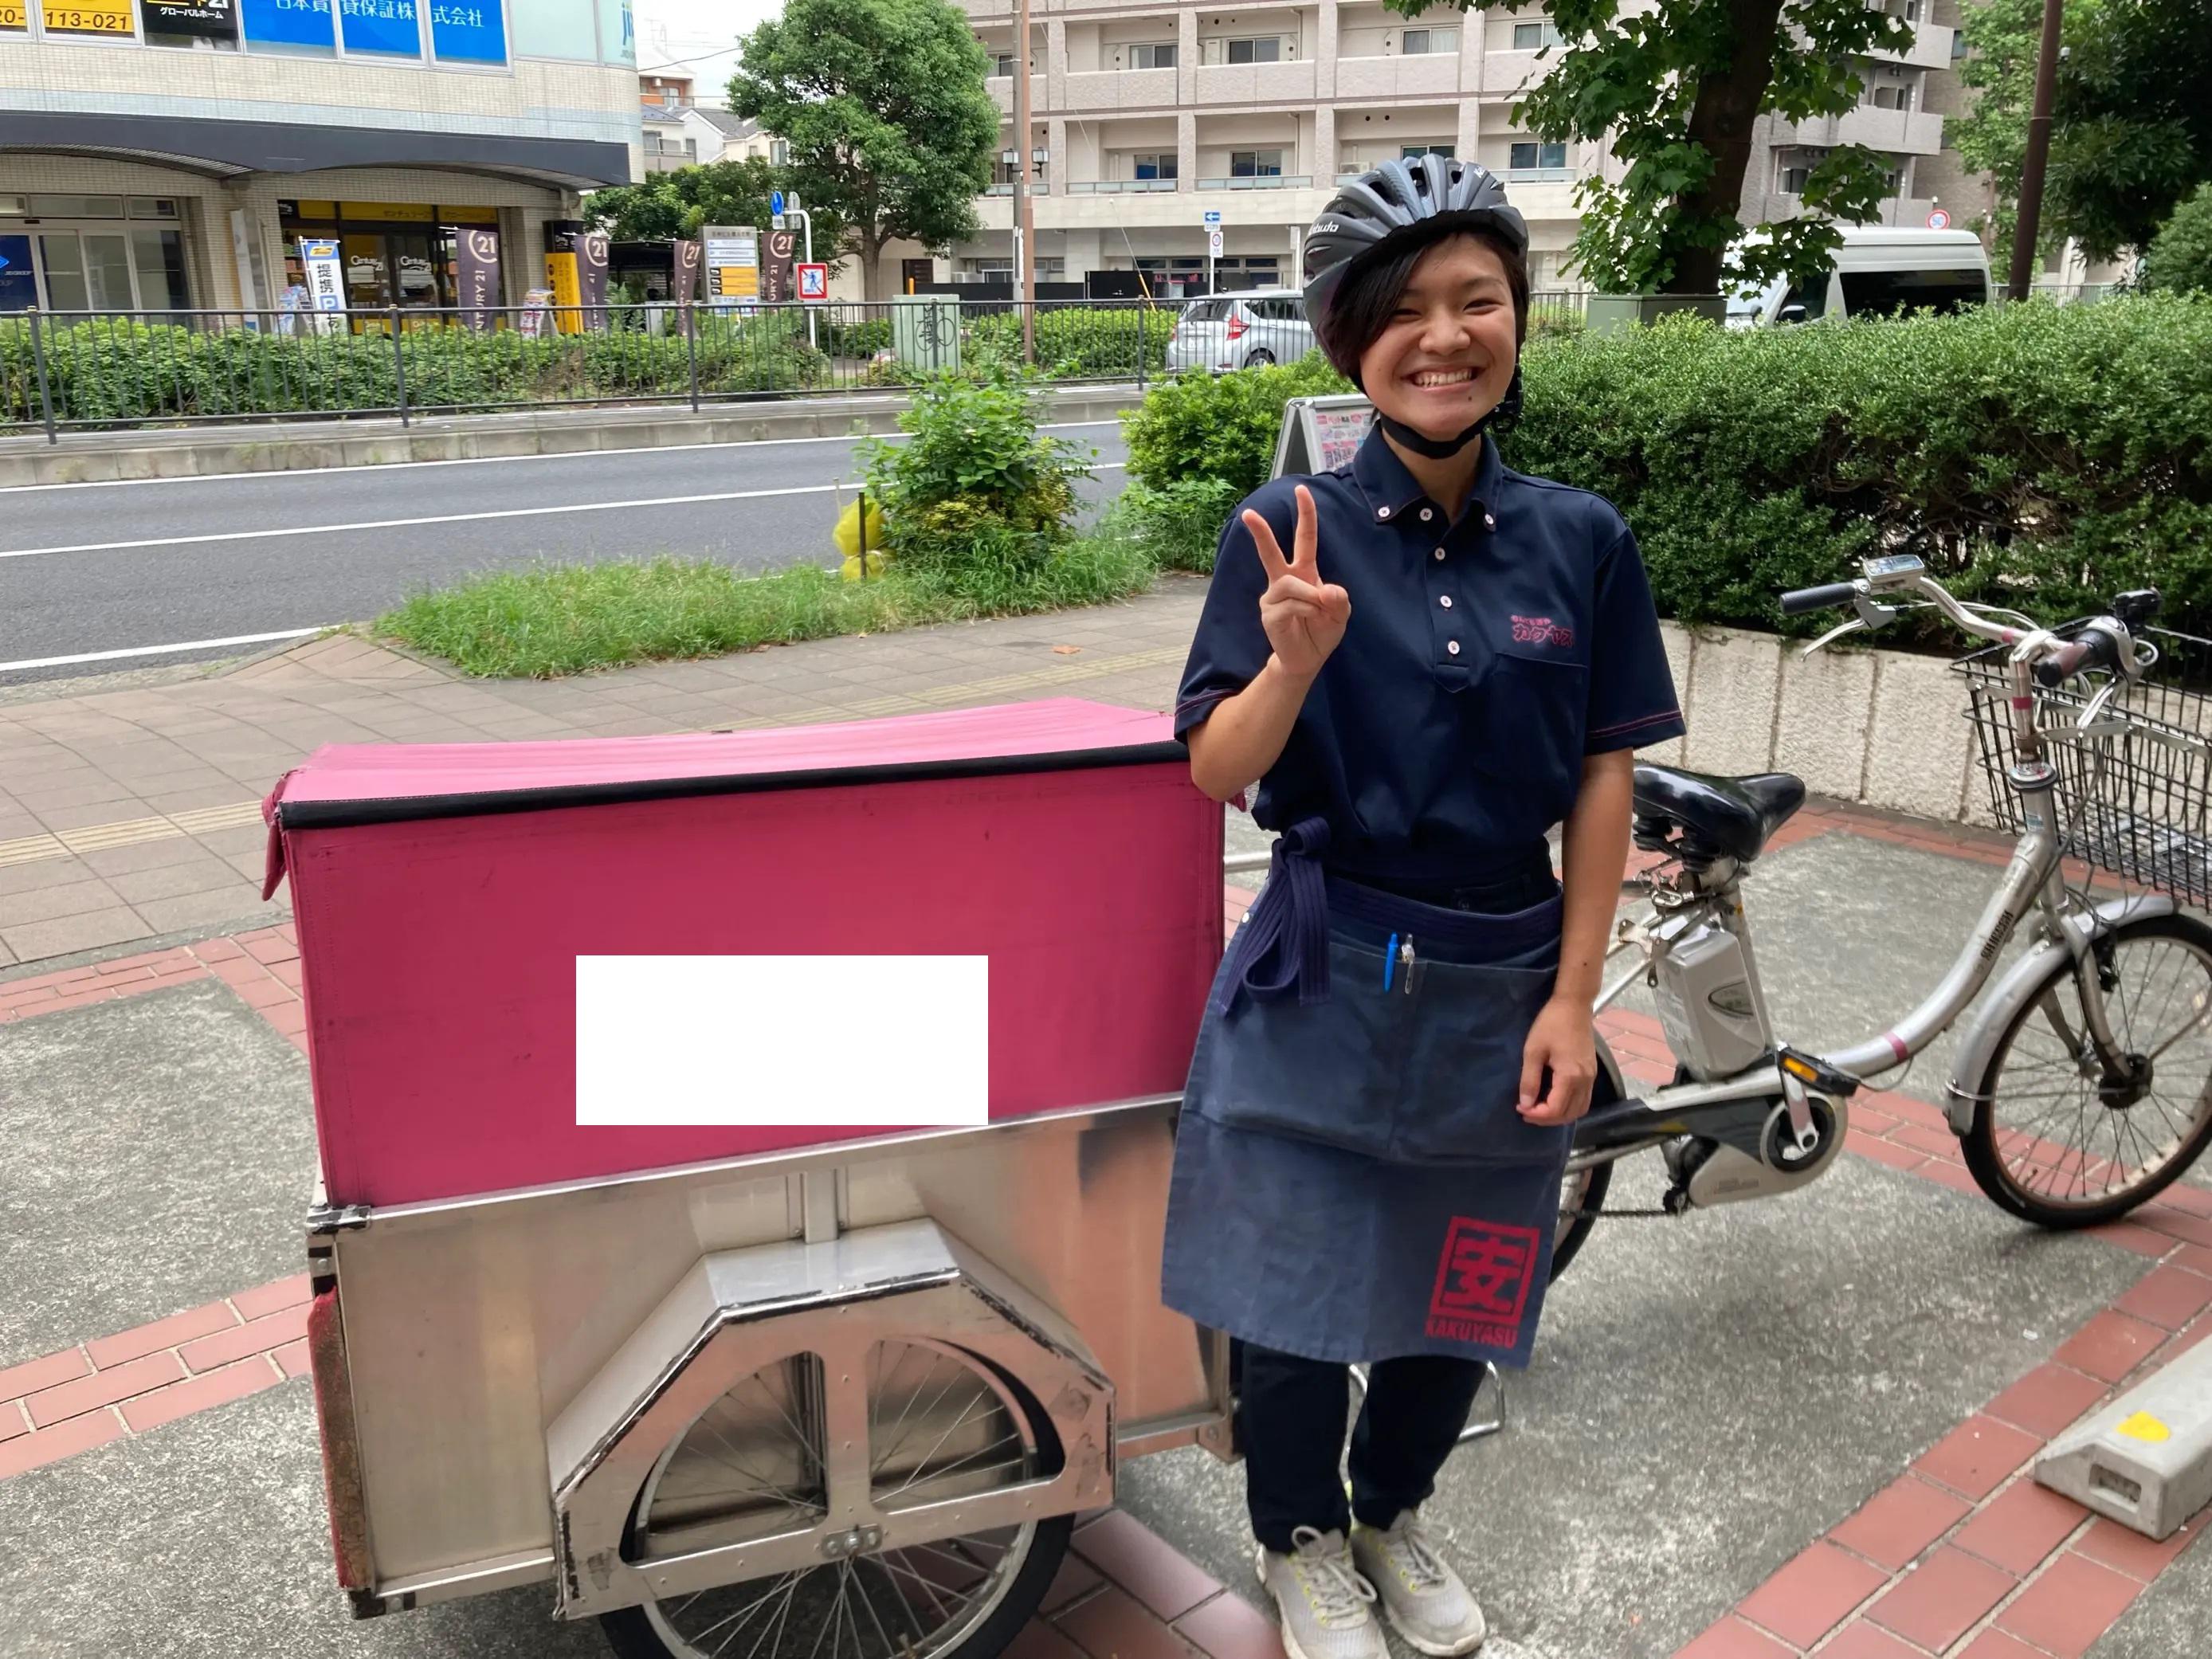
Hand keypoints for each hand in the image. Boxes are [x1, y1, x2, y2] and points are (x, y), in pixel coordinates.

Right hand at [1246, 484, 1349, 680]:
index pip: (1305, 538)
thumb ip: (1339, 599)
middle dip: (1260, 532)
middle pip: (1271, 551)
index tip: (1301, 489)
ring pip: (1290, 584)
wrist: (1307, 659)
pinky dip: (1306, 611)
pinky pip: (1289, 604)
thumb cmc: (1321, 630)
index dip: (1305, 514)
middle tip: (1249, 513)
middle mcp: (1285, 580)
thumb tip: (1323, 590)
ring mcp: (1273, 596)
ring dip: (1310, 598)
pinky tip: (1308, 621)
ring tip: (1318, 612)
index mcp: (1304, 572)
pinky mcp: (1268, 613)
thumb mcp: (1340, 613)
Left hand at [1518, 996, 1597, 1125]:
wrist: (1574, 1005)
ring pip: (1579, 1110)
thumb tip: (1525, 1103)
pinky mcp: (1592, 1073)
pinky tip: (1554, 1101)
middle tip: (1526, 1111)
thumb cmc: (1550, 1024)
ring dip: (1559, 1116)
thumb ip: (1529, 1080)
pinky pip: (1584, 1100)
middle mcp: (1585, 1081)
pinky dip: (1570, 1107)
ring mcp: (1591, 1077)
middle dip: (1546, 1119)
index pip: (1555, 1109)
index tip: (1520, 1108)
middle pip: (1569, 1114)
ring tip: (1539, 1110)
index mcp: (1570, 1076)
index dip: (1536, 1114)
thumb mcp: (1533, 1051)